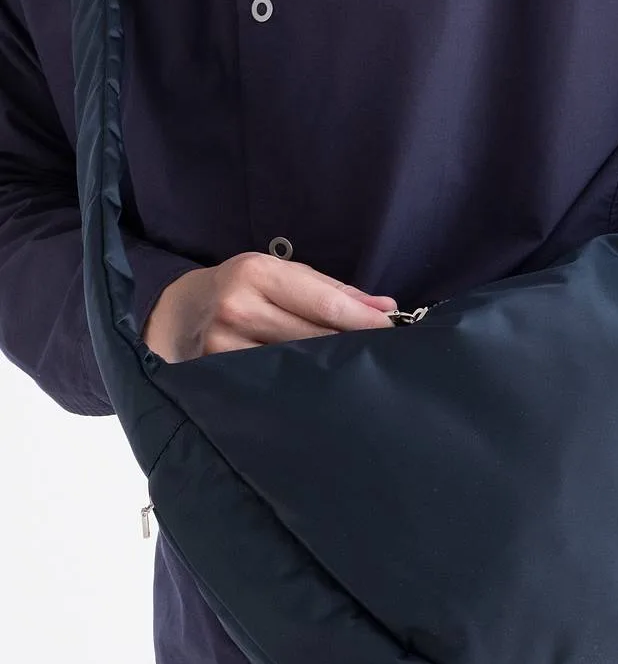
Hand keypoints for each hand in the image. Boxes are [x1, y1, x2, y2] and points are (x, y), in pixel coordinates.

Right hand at [142, 251, 398, 362]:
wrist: (177, 312)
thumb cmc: (244, 289)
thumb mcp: (285, 274)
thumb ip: (337, 291)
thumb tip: (386, 308)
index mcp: (257, 273)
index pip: (325, 303)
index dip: (364, 321)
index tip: (393, 332)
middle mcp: (237, 308)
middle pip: (314, 337)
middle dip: (351, 347)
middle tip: (383, 356)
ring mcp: (222, 346)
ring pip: (295, 366)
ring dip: (329, 371)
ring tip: (354, 375)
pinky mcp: (214, 375)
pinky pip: (270, 384)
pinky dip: (299, 386)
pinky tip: (318, 390)